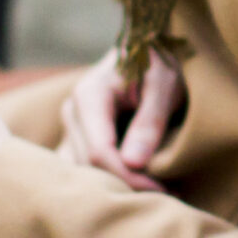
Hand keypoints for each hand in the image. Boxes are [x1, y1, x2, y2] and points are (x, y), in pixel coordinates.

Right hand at [56, 48, 183, 192]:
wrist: (152, 44)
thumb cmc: (163, 61)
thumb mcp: (166, 84)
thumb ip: (150, 120)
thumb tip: (133, 163)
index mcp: (90, 96)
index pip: (99, 153)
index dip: (129, 178)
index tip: (163, 189)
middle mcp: (72, 111)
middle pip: (88, 166)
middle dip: (125, 184)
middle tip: (166, 192)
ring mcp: (71, 124)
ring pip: (83, 171)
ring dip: (116, 184)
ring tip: (154, 187)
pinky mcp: (77, 135)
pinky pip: (84, 166)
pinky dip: (109, 178)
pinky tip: (138, 181)